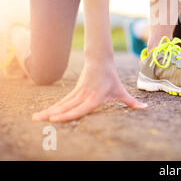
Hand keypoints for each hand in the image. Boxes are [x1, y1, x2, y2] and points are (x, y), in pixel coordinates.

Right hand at [32, 60, 146, 121]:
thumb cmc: (111, 78)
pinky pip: (62, 102)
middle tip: (39, 121)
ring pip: (61, 104)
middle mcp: (84, 96)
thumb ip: (131, 101)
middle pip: (66, 107)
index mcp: (94, 97)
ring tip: (35, 118)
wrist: (101, 60)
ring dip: (48, 111)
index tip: (55, 119)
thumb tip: (145, 107)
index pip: (81, 108)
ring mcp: (77, 93)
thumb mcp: (120, 90)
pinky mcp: (74, 92)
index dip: (68, 114)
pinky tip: (43, 115)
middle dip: (52, 114)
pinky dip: (52, 108)